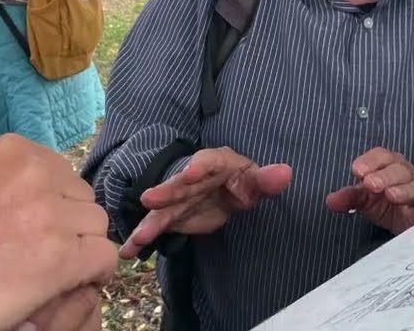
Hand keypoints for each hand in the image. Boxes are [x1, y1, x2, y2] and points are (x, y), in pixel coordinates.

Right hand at [0, 134, 116, 330]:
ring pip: (96, 228)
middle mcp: (34, 173)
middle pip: (82, 199)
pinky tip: (70, 285)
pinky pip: (104, 258)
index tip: (35, 229)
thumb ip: (8, 178)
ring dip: (80, 252)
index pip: (62, 173)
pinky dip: (95, 274)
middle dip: (69, 228)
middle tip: (38, 256)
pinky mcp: (61, 257)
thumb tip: (50, 182)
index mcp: (11, 150)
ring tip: (48, 273)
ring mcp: (49, 214)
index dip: (54, 206)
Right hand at [119, 147, 291, 258]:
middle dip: (165, 192)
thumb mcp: (256, 181)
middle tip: (149, 199)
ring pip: (164, 210)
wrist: (224, 189)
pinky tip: (128, 252)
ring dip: (150, 222)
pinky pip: (158, 227)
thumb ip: (268, 180)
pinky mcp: (174, 216)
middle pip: (179, 185)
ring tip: (136, 238)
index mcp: (217, 163)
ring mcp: (181, 198)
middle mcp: (193, 178)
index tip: (191, 172)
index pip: (209, 161)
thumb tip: (285, 173)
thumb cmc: (242, 181)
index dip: (199, 166)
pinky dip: (142, 238)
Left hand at [325, 147, 413, 234]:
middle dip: (384, 175)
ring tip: (391, 195)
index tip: (357, 171)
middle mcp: (405, 174)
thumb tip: (330, 201)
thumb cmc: (383, 202)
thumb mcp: (363, 199)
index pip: (381, 156)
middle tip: (371, 184)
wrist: (404, 220)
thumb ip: (348, 197)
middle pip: (398, 169)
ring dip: (403, 190)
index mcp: (388, 165)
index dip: (369, 161)